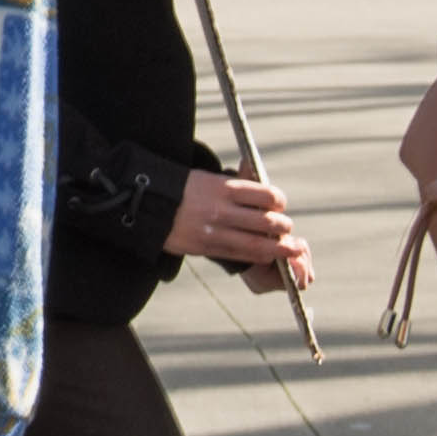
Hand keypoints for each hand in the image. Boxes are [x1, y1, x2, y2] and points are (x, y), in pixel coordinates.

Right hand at [163, 169, 312, 289]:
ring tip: (290, 250)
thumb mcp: (207, 178)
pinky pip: (239, 255)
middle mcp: (222, 209)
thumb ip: (234, 187)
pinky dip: (257, 256)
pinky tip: (266, 256)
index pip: (264, 195)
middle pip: (265, 221)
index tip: (280, 204)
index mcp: (223, 187)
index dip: (278, 201)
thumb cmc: (180, 188)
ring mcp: (215, 231)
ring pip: (256, 243)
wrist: (146, 203)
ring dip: (278, 248)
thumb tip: (262, 195)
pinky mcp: (207, 247)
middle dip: (282, 227)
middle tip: (288, 228)